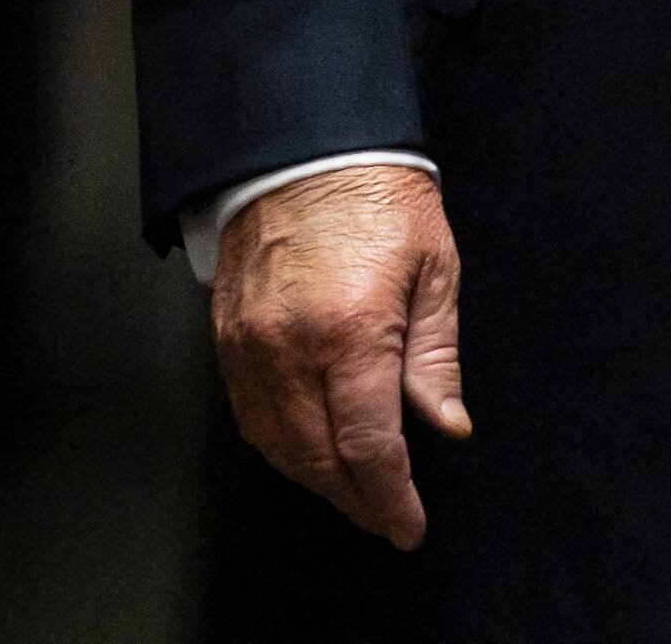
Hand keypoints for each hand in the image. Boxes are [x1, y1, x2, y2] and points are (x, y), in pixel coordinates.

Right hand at [211, 162, 468, 548]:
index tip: (408, 526)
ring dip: (316, 480)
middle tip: (386, 516)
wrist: (302, 145)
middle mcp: (292, 348)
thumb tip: (445, 425)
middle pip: (318, 458)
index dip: (389, 498)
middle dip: (356, 500)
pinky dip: (279, 446)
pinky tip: (308, 450)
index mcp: (353, 332)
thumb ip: (435, 357)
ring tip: (353, 492)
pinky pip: (249, 415)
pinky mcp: (225, 337)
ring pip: (277, 446)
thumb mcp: (434, 269)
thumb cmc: (379, 197)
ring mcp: (250, 346)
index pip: (368, 446)